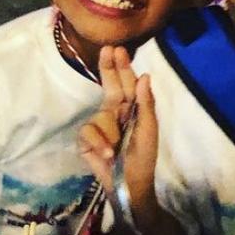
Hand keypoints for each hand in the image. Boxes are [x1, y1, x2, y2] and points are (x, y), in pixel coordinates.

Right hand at [77, 46, 159, 219]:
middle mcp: (114, 113)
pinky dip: (98, 144)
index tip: (117, 49)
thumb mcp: (149, 131)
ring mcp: (99, 126)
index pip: (126, 84)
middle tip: (108, 50)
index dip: (121, 67)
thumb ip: (146, 104)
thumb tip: (144, 76)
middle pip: (109, 87)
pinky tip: (107, 154)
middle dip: (108, 69)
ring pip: (100, 116)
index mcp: (132, 109)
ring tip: (117, 149)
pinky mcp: (86, 140)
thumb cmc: (143, 158)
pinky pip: (88, 132)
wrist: (129, 185)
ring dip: (110, 133)